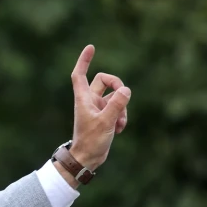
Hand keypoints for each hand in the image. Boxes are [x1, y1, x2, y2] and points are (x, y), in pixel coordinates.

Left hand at [69, 45, 130, 169]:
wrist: (87, 159)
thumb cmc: (91, 141)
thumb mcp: (106, 122)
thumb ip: (116, 105)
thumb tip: (126, 90)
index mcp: (83, 99)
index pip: (80, 74)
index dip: (84, 60)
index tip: (91, 47)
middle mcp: (89, 101)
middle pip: (105, 81)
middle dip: (117, 86)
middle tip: (124, 97)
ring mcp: (97, 109)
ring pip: (115, 97)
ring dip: (122, 108)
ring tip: (119, 123)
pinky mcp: (104, 117)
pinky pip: (118, 109)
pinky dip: (121, 117)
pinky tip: (119, 129)